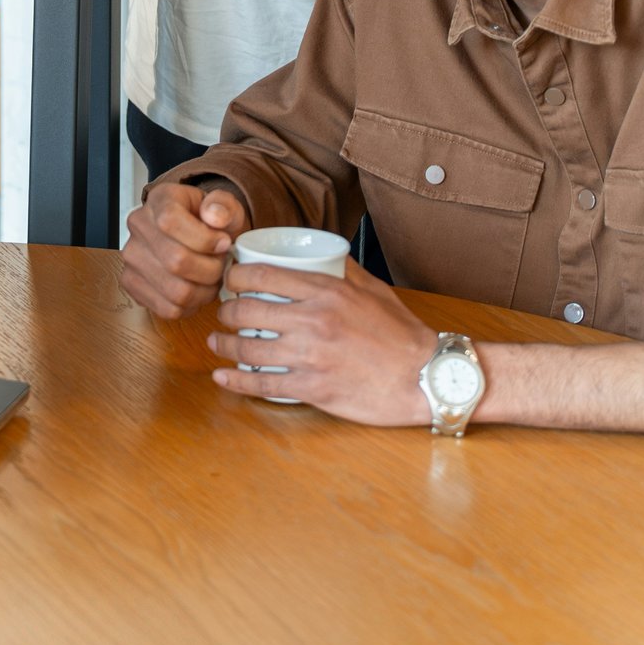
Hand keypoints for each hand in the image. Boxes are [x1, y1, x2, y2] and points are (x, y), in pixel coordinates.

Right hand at [119, 181, 247, 317]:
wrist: (197, 237)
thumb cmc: (210, 223)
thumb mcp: (225, 207)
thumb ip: (224, 206)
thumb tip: (214, 216)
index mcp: (160, 200)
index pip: (170, 221)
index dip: (204, 239)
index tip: (223, 243)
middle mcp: (139, 225)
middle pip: (176, 261)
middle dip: (211, 269)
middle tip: (221, 264)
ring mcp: (132, 256)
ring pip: (175, 290)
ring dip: (204, 291)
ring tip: (211, 279)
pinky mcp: (132, 283)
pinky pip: (167, 308)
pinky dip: (190, 306)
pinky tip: (197, 290)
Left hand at [207, 264, 438, 424]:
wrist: (426, 378)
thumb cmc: (402, 334)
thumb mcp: (375, 290)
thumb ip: (344, 271)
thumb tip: (324, 254)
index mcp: (327, 291)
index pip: (264, 275)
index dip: (237, 276)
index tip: (230, 280)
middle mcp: (313, 321)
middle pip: (248, 310)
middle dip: (227, 311)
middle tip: (223, 313)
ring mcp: (310, 357)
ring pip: (249, 348)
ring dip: (225, 345)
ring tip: (217, 342)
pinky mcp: (312, 389)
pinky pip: (263, 385)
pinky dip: (236, 381)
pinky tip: (222, 377)